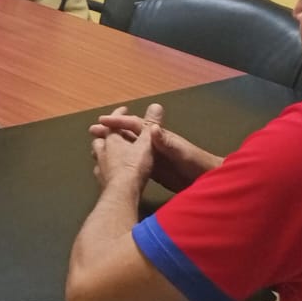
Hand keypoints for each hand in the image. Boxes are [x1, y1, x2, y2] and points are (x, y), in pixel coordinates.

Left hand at [91, 115, 153, 190]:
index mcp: (113, 140)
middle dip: (106, 135)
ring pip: (97, 155)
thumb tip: (156, 105)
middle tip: (113, 133)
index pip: (113, 123)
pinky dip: (104, 168)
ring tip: (110, 151)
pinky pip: (100, 171)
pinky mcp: (101, 182)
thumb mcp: (147, 144)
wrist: (122, 193)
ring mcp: (100, 167)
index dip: (118, 115)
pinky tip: (109, 171)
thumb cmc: (134, 166)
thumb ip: (150, 127)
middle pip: (100, 139)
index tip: (124, 109)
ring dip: (102, 151)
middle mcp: (102, 151)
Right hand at [92, 104, 213, 191]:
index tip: (102, 121)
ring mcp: (154, 156)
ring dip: (114, 145)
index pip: (136, 125)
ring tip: (96, 147)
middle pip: (129, 134)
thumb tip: (153, 128)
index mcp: (160, 137)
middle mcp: (154, 144)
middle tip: (92, 131)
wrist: (208, 179)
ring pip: (129, 147)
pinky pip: (133, 162)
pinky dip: (121, 160)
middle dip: (111, 131)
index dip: (119, 122)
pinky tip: (111, 165)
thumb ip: (167, 141)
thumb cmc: (197, 163)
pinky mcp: (155, 169)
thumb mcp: (182, 152)